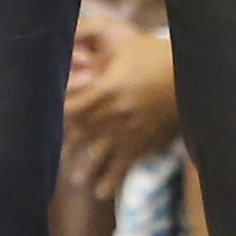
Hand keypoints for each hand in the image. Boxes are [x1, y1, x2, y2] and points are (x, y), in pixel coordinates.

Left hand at [60, 10, 180, 198]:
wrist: (193, 75)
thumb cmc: (154, 54)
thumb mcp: (121, 42)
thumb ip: (91, 43)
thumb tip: (64, 43)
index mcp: (108, 89)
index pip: (71, 107)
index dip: (55, 115)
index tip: (42, 120)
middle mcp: (116, 114)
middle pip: (81, 133)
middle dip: (64, 144)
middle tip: (48, 153)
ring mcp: (131, 131)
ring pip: (101, 155)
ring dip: (85, 168)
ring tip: (76, 180)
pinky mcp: (146, 141)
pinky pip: (125, 164)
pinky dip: (112, 179)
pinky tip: (101, 193)